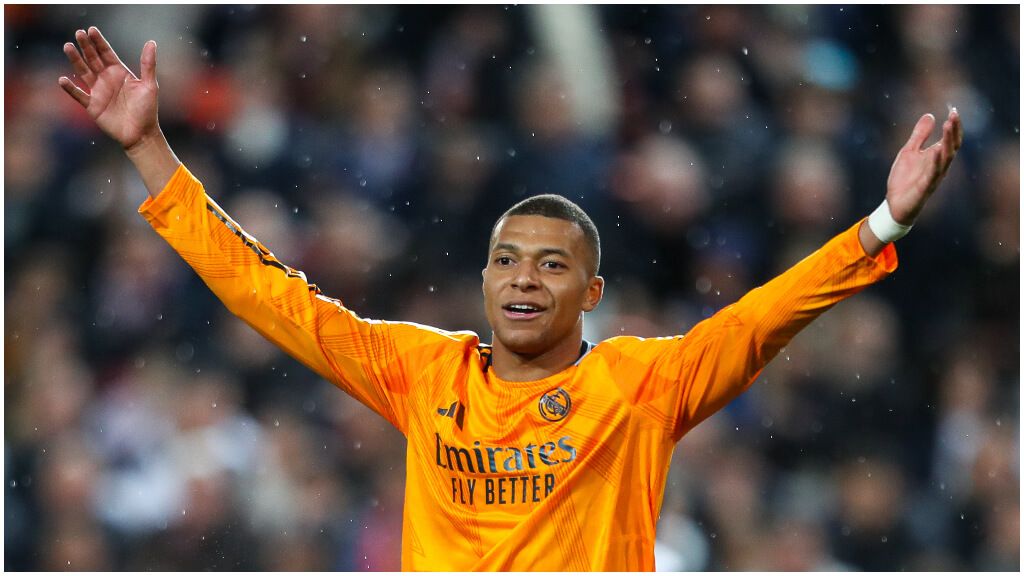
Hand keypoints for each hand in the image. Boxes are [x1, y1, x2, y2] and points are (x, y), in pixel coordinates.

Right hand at [58, 27, 159, 151]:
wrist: (141, 133)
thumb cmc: (148, 110)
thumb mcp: (149, 85)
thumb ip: (148, 64)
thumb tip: (151, 42)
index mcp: (119, 72)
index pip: (107, 53)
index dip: (99, 42)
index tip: (91, 30)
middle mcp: (107, 79)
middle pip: (93, 59)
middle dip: (86, 46)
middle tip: (79, 33)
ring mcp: (98, 91)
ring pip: (83, 72)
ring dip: (75, 60)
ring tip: (68, 47)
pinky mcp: (92, 105)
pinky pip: (79, 95)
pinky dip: (70, 88)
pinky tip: (63, 79)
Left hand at [885, 109, 963, 223]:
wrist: (894, 204)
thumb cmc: (904, 179)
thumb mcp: (909, 151)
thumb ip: (919, 135)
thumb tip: (930, 115)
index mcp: (937, 157)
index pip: (950, 139)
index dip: (954, 126)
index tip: (954, 110)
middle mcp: (939, 166)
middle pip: (952, 146)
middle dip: (953, 131)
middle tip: (954, 115)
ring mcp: (934, 177)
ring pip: (946, 158)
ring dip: (947, 142)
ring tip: (948, 126)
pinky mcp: (925, 187)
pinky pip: (933, 174)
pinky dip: (935, 162)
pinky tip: (936, 150)